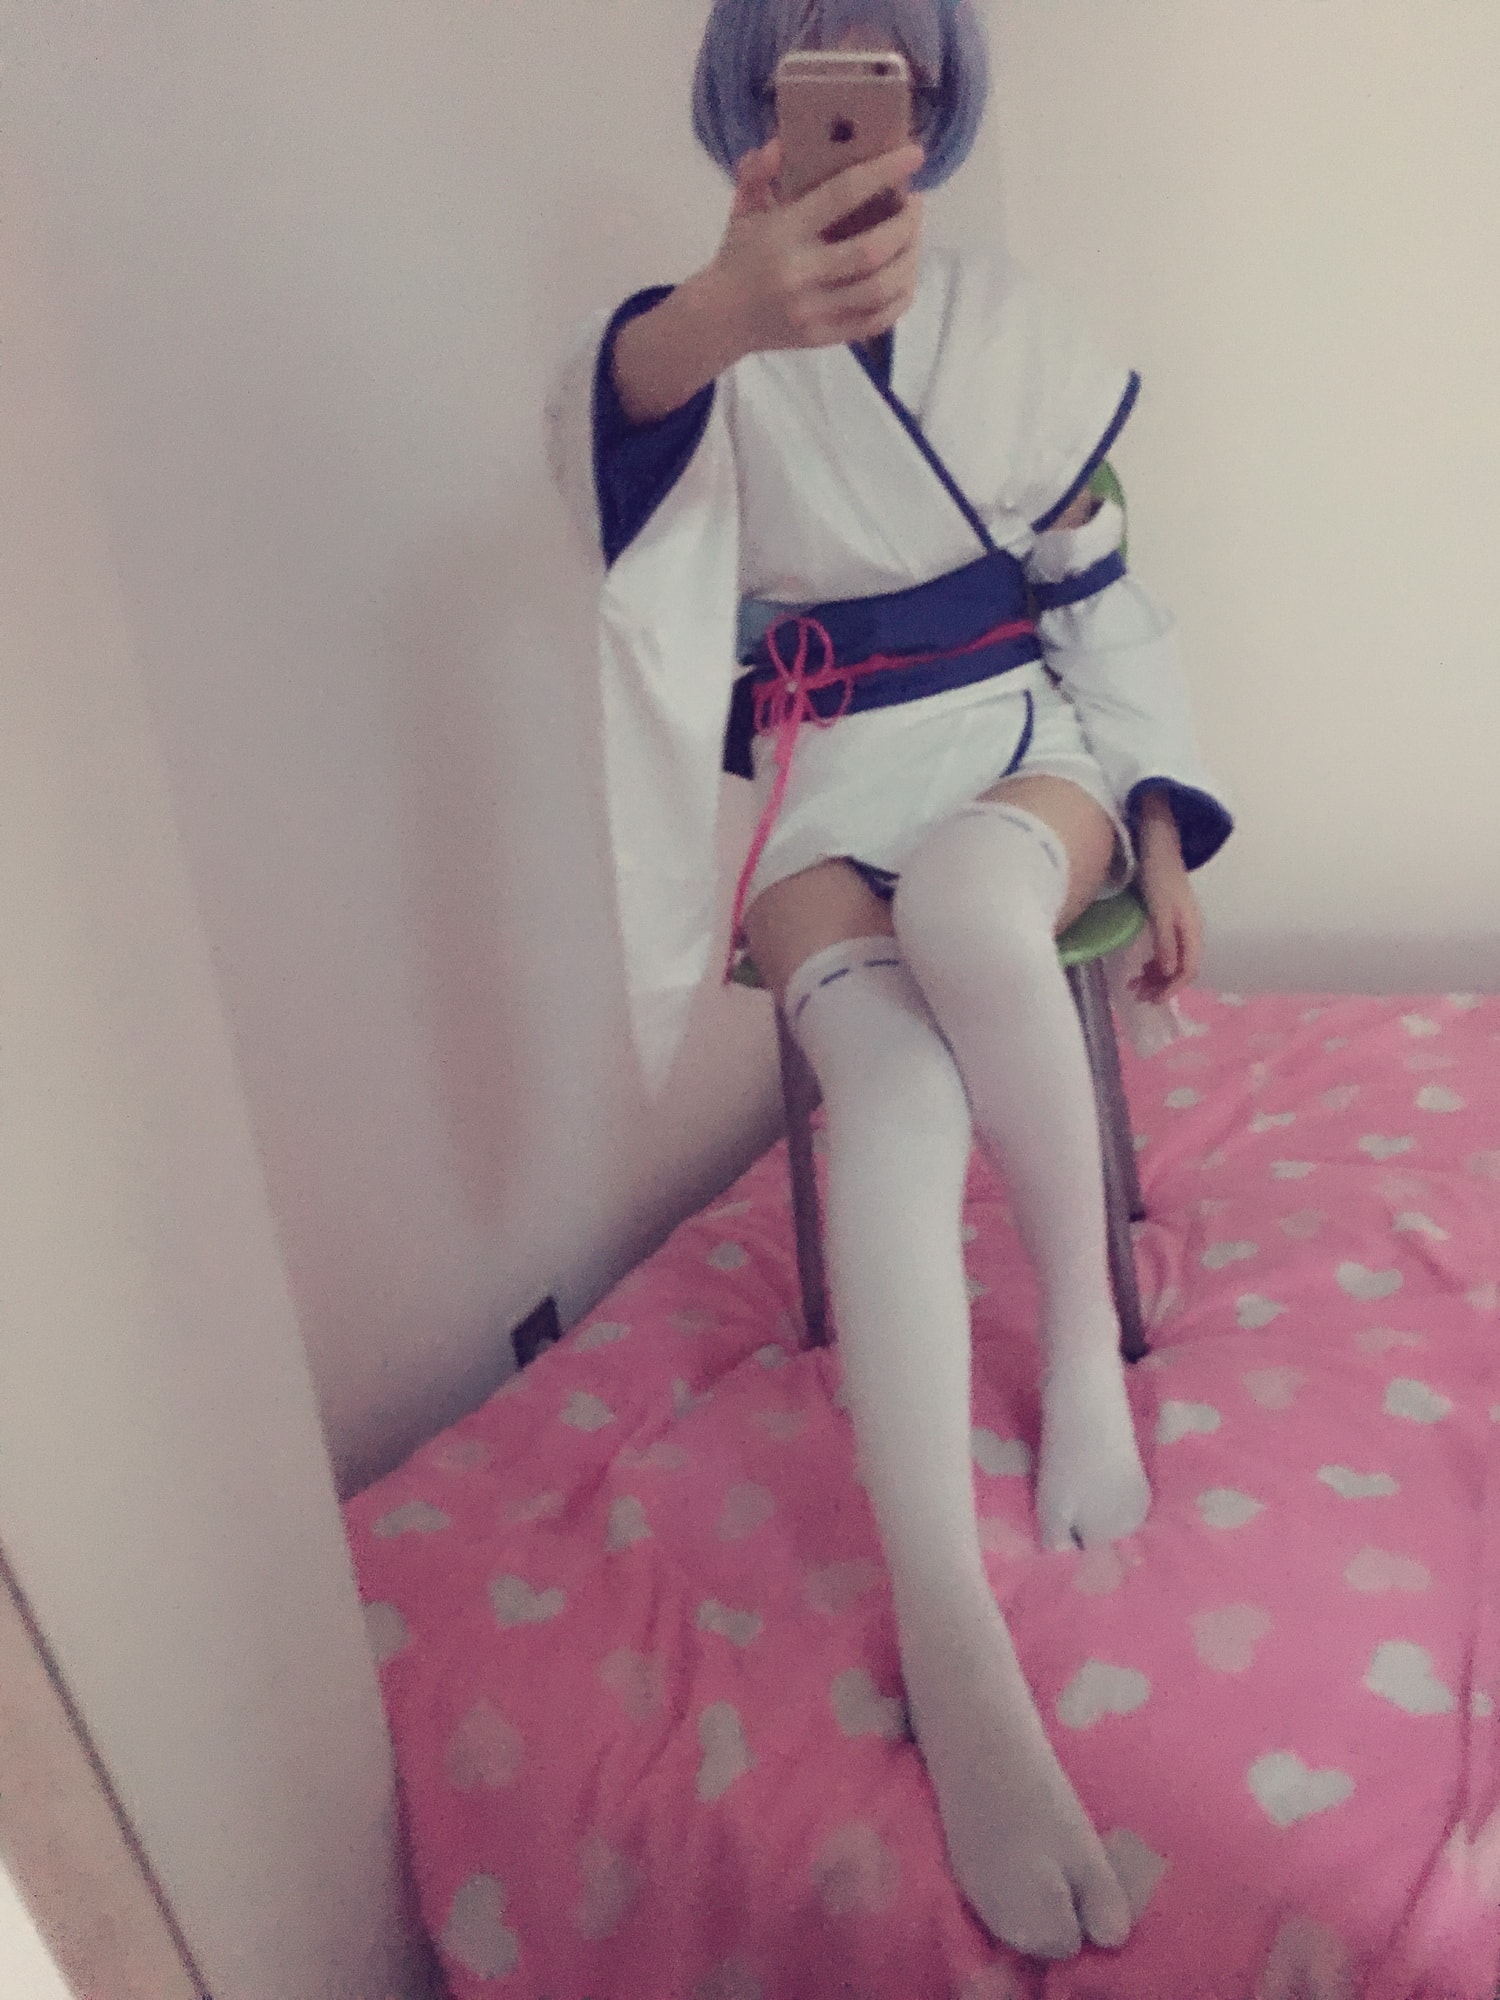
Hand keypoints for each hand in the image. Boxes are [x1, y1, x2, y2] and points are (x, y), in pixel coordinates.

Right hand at [705, 135, 925, 361]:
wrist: (720, 319)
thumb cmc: (738, 255)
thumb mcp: (743, 207)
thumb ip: (759, 172)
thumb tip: (783, 144)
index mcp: (783, 234)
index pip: (841, 195)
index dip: (883, 173)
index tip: (913, 156)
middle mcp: (801, 275)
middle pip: (872, 250)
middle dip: (906, 224)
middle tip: (914, 205)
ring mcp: (815, 312)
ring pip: (881, 288)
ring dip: (910, 260)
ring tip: (914, 239)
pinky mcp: (824, 337)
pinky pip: (876, 322)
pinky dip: (901, 298)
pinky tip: (906, 276)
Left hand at [1130, 798, 1201, 1003]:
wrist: (1157, 844)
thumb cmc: (1158, 875)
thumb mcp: (1160, 910)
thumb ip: (1165, 941)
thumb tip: (1169, 972)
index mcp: (1192, 930)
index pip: (1188, 969)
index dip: (1171, 988)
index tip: (1151, 1000)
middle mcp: (1189, 931)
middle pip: (1180, 968)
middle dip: (1160, 985)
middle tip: (1137, 996)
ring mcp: (1179, 925)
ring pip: (1171, 960)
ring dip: (1154, 976)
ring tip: (1133, 986)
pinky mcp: (1168, 918)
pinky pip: (1164, 949)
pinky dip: (1152, 962)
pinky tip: (1139, 968)